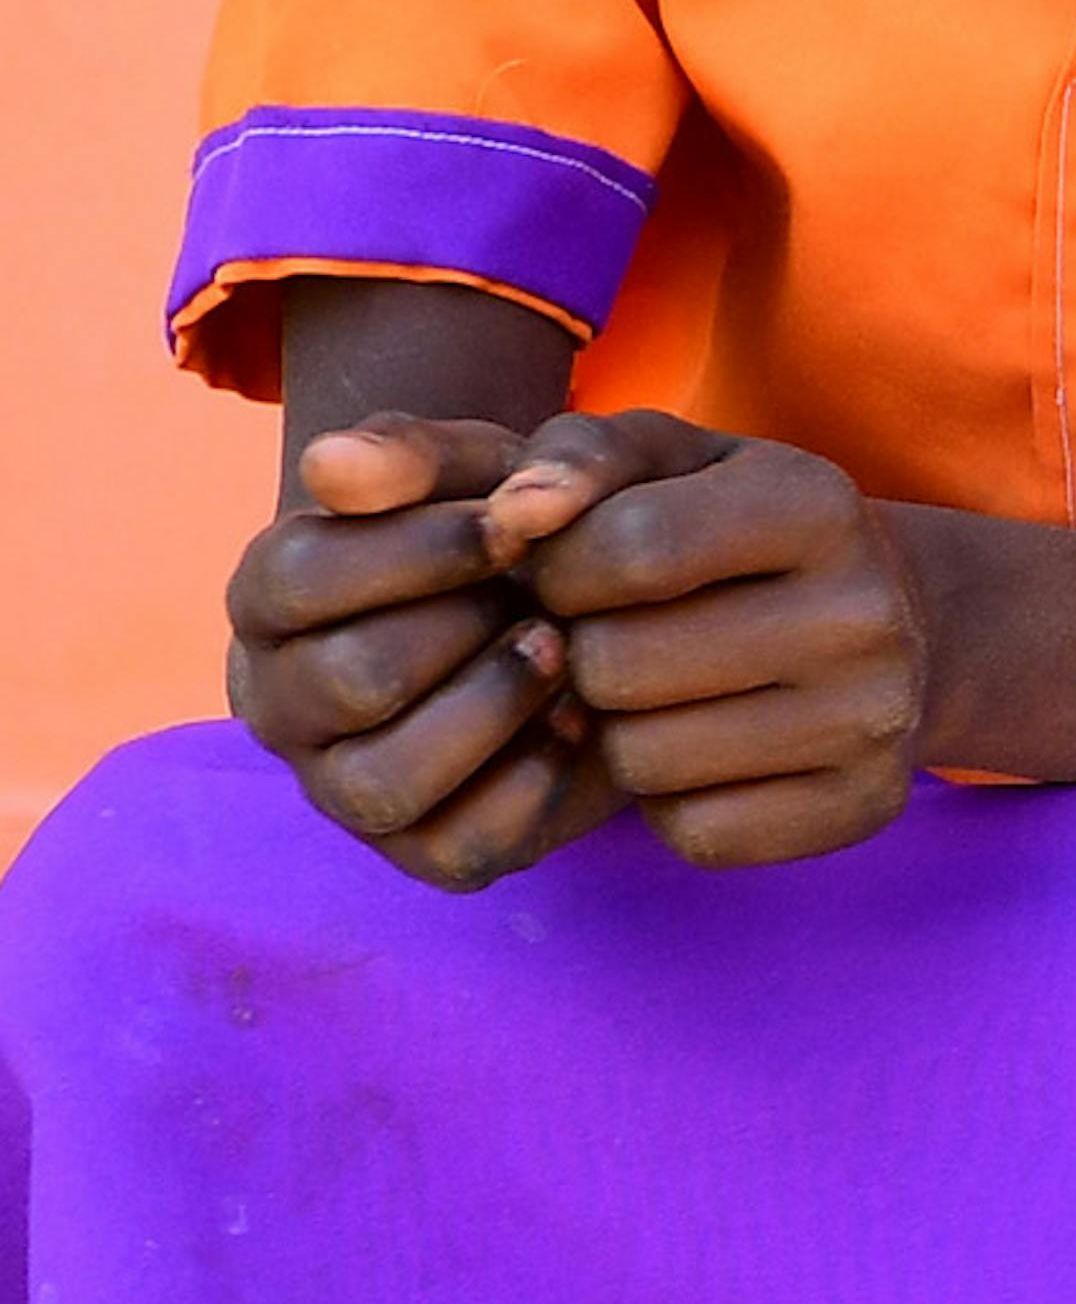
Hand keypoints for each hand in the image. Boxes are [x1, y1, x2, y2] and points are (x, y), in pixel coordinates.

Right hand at [225, 414, 618, 885]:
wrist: (581, 599)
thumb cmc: (501, 525)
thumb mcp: (471, 464)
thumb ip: (407, 453)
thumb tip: (331, 465)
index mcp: (266, 597)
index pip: (303, 578)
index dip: (426, 549)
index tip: (517, 525)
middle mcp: (278, 702)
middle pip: (351, 681)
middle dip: (468, 630)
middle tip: (546, 598)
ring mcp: (341, 786)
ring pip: (385, 781)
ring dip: (493, 710)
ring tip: (560, 652)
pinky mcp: (421, 850)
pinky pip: (459, 847)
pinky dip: (533, 783)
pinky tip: (579, 720)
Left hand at [477, 414, 934, 866]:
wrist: (894, 620)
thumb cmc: (736, 530)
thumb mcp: (669, 462)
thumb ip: (577, 455)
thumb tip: (514, 515)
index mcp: (818, 505)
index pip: (627, 549)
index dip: (560, 569)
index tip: (574, 573)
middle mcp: (865, 614)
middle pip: (620, 666)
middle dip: (583, 655)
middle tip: (613, 641)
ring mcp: (874, 718)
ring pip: (644, 760)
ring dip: (616, 733)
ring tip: (654, 697)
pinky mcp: (863, 803)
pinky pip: (696, 831)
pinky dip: (670, 802)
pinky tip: (698, 751)